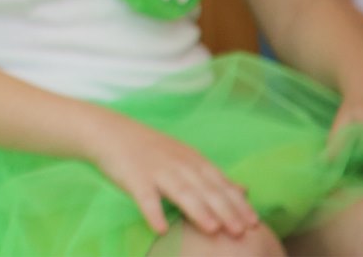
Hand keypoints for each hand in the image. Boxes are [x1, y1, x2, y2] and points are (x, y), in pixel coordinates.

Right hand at [88, 113, 259, 238]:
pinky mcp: (132, 176)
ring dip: (197, 210)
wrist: (108, 131)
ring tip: (212, 229)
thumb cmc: (148, 148)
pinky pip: (144, 196)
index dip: (237, 203)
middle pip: (205, 188)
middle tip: (241, 231)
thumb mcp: (184, 156)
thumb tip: (244, 190)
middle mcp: (177, 163)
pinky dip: (153, 211)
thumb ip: (213, 175)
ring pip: (180, 191)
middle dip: (225, 210)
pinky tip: (161, 227)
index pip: (220, 182)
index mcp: (192, 159)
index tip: (254, 222)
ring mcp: (155, 169)